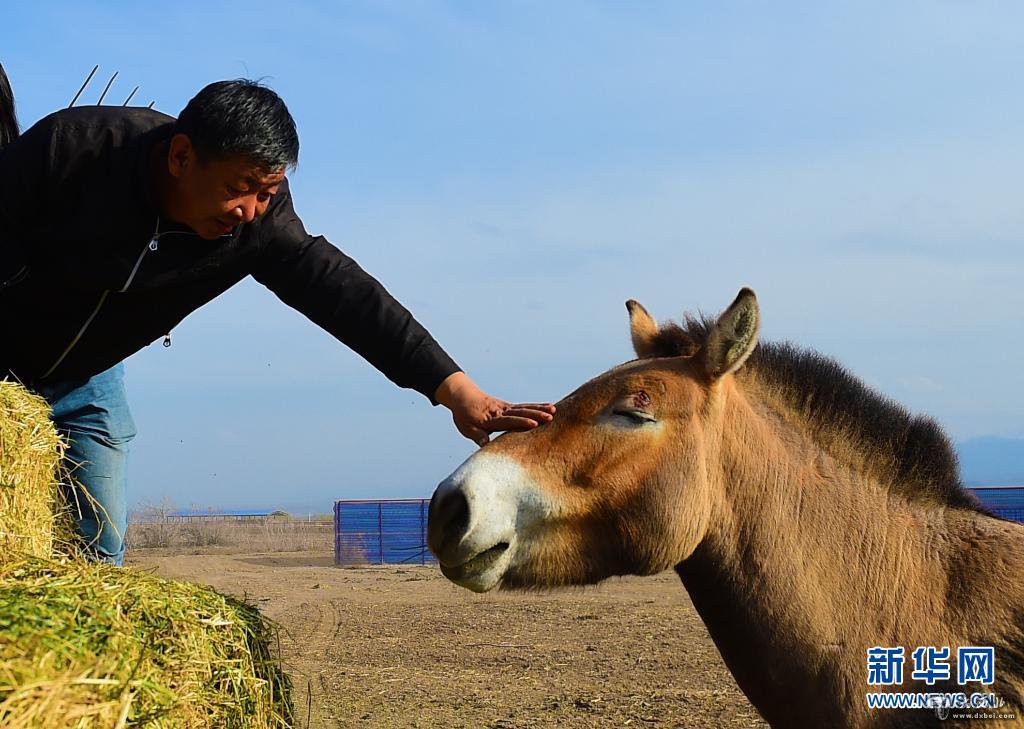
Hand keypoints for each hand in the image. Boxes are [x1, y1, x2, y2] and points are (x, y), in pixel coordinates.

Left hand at [434, 372, 555, 446]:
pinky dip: (537, 406)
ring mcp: (506, 407)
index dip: (521, 422)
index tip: (534, 425)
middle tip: (550, 417)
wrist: (462, 396)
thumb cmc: (464, 415)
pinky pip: (525, 406)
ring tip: (554, 411)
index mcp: (491, 418)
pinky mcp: (509, 406)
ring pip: (525, 407)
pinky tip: (549, 406)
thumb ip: (478, 436)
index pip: (508, 421)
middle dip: (536, 415)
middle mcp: (501, 411)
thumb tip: (486, 445)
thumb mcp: (467, 428)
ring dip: (540, 409)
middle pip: (520, 412)